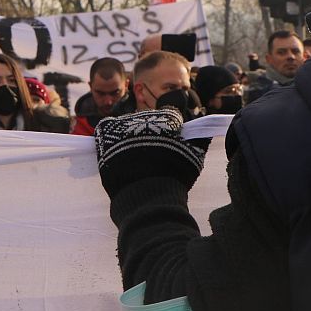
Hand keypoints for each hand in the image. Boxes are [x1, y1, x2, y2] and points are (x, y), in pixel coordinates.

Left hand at [95, 109, 209, 197]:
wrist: (146, 195)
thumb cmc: (174, 178)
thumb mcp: (194, 157)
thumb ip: (199, 139)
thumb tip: (204, 130)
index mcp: (168, 118)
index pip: (170, 116)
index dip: (170, 130)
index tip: (168, 143)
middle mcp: (146, 115)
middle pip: (148, 120)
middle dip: (149, 133)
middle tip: (149, 154)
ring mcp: (124, 122)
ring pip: (128, 124)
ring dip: (130, 135)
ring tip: (132, 158)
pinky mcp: (106, 131)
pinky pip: (107, 128)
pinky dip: (110, 136)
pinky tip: (115, 151)